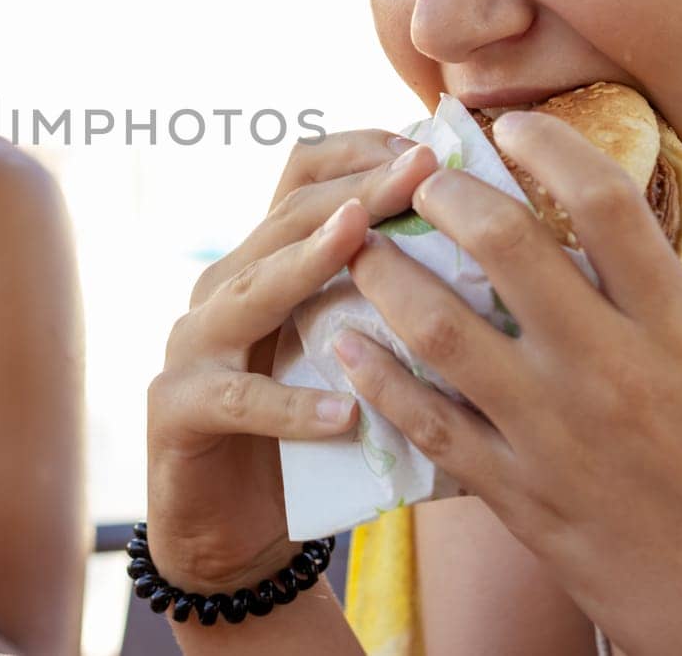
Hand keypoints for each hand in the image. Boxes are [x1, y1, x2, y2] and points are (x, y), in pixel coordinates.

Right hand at [145, 130, 437, 590]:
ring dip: (308, 262)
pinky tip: (345, 411)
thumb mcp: (350, 360)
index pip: (301, 179)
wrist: (227, 534)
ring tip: (363, 241)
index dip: (361, 153)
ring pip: (252, 289)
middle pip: (285, 219)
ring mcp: (194, 345)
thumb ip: (391, 310)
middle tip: (421, 170)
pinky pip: (240, 401)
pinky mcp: (178, 408)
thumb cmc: (307, 440)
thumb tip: (503, 273)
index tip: (430, 146)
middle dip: (357, 190)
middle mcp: (223, 287)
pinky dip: (293, 405)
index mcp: (265, 264)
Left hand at [333, 111, 681, 654]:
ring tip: (358, 245)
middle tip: (417, 179)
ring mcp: (557, 431)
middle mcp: (611, 366)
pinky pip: (426, 423)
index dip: (549, 147)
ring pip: (443, 328)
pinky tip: (343, 341)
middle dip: (446, 197)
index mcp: (672, 325)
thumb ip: (644, 293)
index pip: (606, 204)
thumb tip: (578, 217)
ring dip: (386, 275)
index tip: (508, 125)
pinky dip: (376, 378)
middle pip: (507, 247)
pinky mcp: (518, 491)